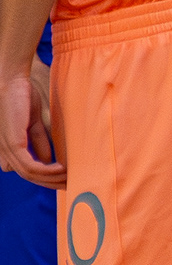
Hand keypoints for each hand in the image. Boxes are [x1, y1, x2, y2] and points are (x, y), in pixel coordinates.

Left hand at [0, 63, 62, 186]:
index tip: (63, 176)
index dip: (44, 176)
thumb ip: (39, 141)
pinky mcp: (13, 144)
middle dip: (51, 182)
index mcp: (9, 147)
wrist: (11, 80)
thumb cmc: (21, 95)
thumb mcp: (33, 122)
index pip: (26, 170)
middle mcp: (5, 152)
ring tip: (70, 177)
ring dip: (52, 179)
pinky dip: (47, 171)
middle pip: (29, 176)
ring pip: (31, 174)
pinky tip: (62, 169)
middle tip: (71, 184)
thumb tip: (49, 160)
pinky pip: (31, 167)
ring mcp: (8, 149)